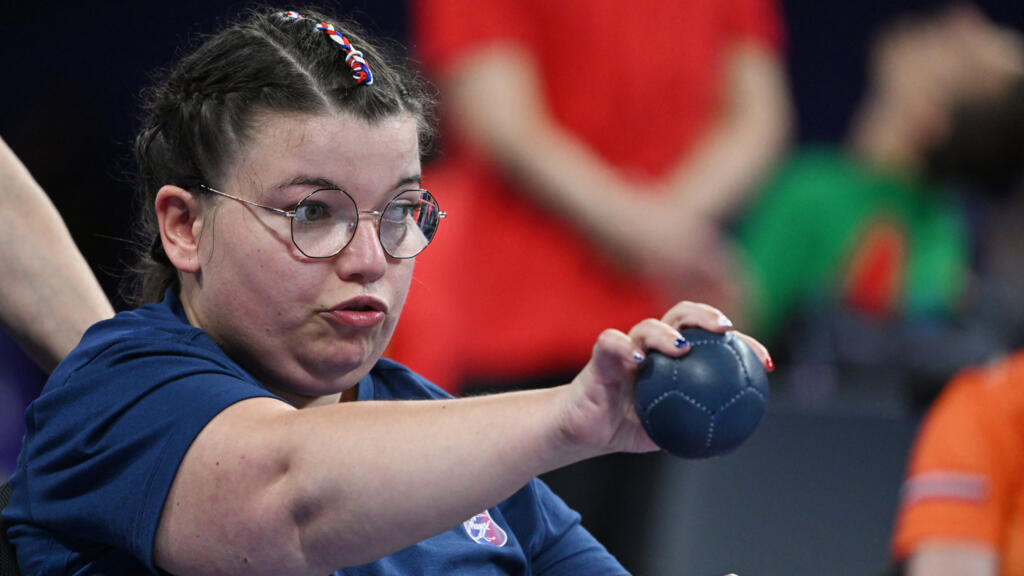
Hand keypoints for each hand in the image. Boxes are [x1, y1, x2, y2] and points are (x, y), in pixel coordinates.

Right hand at [556, 301, 770, 455]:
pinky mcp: (600, 356)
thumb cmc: (626, 425)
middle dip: (706, 315)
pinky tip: (638, 359)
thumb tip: (737, 433)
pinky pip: (610, 343)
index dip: (742, 343)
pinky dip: (624, 346)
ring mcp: (627, 347)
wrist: (583, 430)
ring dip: (666, 333)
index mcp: (673, 358)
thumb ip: (696, 426)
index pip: (711, 339)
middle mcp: (652, 346)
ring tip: (682, 347)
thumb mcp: (669, 430)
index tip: (764, 362)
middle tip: (725, 329)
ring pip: (647, 326)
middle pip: (682, 316)